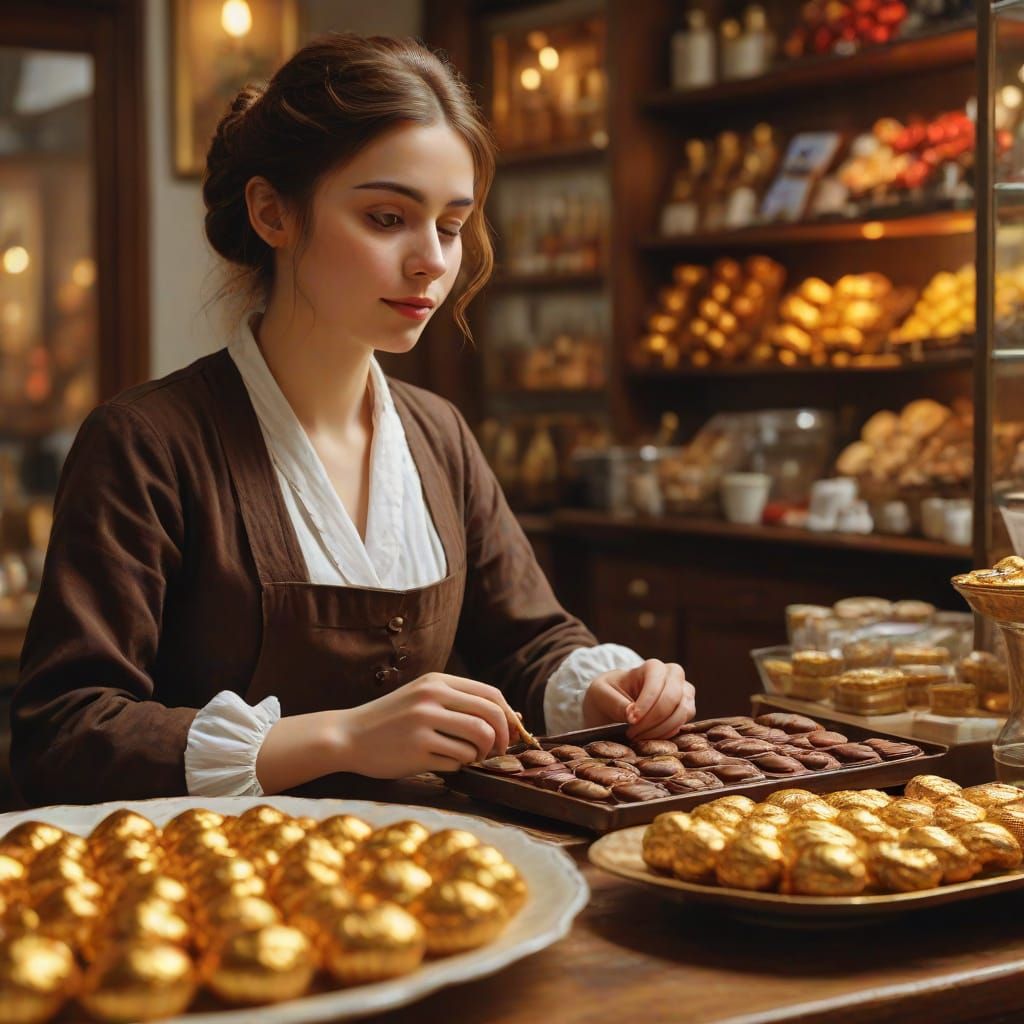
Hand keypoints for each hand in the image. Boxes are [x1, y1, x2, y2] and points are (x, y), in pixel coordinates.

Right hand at [333, 673, 517, 777]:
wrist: (347, 735)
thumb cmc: (391, 719)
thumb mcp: (422, 696)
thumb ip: (459, 702)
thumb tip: (511, 717)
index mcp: (437, 682)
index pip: (491, 695)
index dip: (509, 717)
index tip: (511, 733)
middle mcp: (432, 698)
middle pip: (490, 717)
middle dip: (502, 738)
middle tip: (497, 752)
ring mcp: (423, 724)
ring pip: (478, 741)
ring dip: (479, 755)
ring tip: (467, 757)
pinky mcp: (416, 750)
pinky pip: (457, 761)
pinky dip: (458, 765)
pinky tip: (442, 762)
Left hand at [582, 659, 694, 739]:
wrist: (614, 705)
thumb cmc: (607, 694)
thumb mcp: (600, 694)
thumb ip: (615, 703)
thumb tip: (632, 715)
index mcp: (652, 667)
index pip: (657, 683)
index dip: (646, 704)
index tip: (631, 720)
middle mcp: (673, 676)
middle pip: (673, 698)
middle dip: (653, 720)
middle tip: (632, 733)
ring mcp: (683, 693)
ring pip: (682, 713)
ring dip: (659, 730)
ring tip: (637, 736)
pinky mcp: (686, 710)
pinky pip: (683, 724)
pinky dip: (666, 735)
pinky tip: (647, 737)